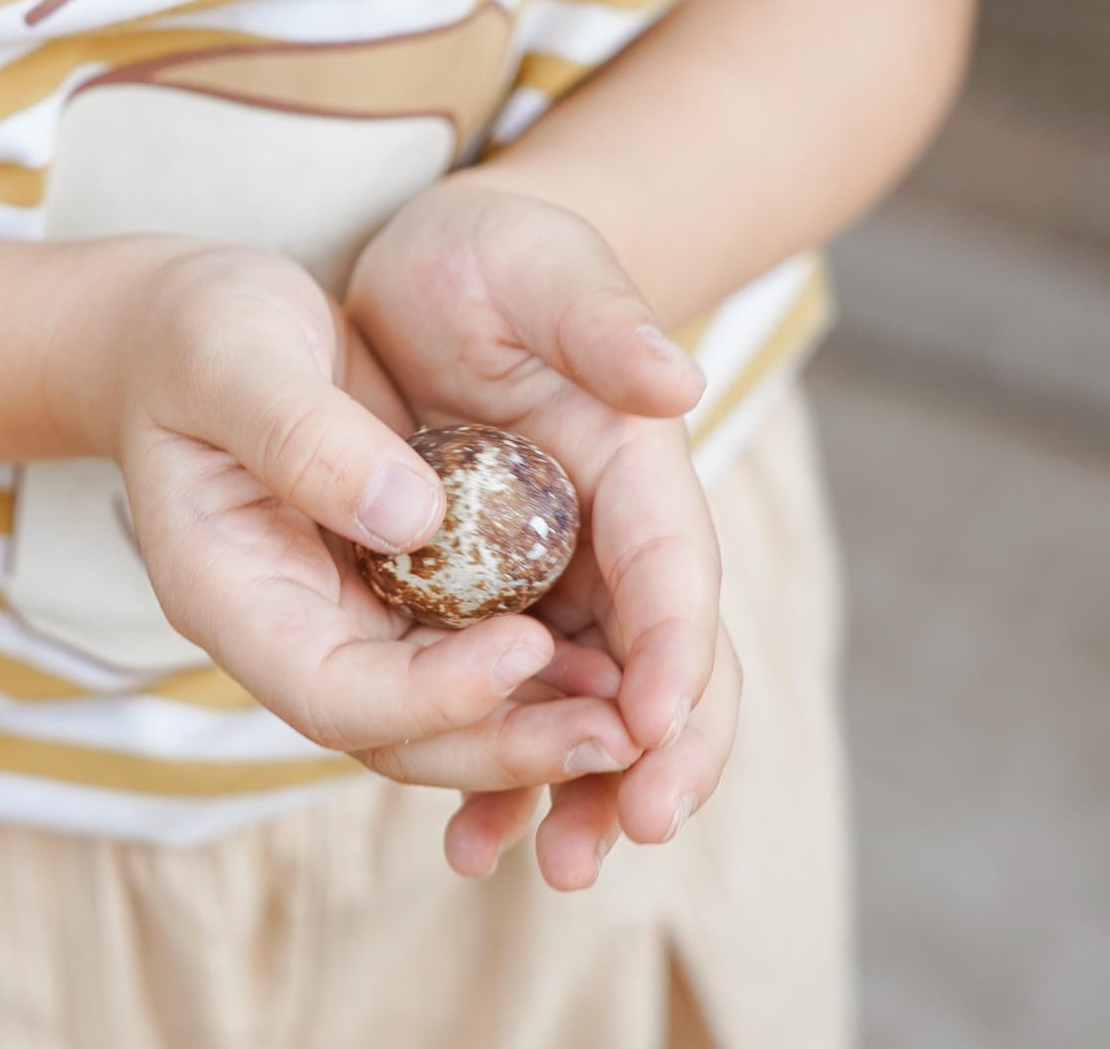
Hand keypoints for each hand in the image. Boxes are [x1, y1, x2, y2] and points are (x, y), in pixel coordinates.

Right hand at [50, 238, 639, 788]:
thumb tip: (413, 518)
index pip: (333, 692)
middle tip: (622, 732)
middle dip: (509, 741)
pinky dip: (534, 667)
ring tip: (638, 715)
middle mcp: (293, 625)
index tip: (529, 646)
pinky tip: (612, 659)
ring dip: (536, 720)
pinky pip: (465, 644)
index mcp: (231, 591)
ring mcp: (346, 610)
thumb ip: (303, 435)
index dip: (435, 694)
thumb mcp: (233, 360)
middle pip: (400, 731)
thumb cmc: (202, 330)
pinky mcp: (395, 580)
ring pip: (444, 707)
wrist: (201, 325)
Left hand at [347, 176, 742, 888]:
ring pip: (593, 704)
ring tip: (544, 863)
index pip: (674, 573)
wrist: (443, 267)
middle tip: (611, 840)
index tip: (650, 730)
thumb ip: (603, 322)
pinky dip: (506, 762)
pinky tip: (470, 830)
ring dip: (578, 787)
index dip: (674, 654)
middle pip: (658, 665)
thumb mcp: (542, 268)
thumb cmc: (495, 256)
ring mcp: (558, 573)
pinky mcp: (498, 593)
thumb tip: (677, 381)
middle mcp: (611, 536)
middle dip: (652, 757)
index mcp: (636, 466)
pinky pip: (519, 696)